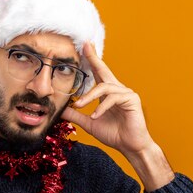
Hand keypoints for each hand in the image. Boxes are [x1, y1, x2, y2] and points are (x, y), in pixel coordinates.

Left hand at [61, 42, 154, 156]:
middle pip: (104, 70)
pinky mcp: (132, 100)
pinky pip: (113, 98)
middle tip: (85, 46)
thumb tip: (60, 109)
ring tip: (80, 106)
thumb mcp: (89, 123)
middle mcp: (118, 90)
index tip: (84, 47)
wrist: (130, 147)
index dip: (92, 61)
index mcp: (108, 94)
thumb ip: (76, 115)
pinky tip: (95, 116)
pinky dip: (102, 107)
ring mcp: (126, 93)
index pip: (98, 74)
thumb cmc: (113, 134)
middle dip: (94, 58)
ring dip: (89, 97)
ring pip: (104, 87)